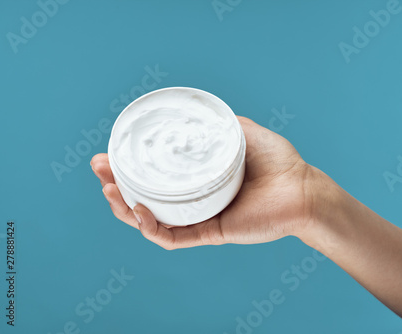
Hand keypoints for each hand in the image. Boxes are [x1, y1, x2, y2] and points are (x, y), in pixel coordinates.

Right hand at [91, 116, 317, 249]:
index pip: (156, 174)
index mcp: (199, 178)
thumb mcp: (243, 132)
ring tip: (109, 189)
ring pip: (151, 219)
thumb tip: (197, 113)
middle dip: (116, 183)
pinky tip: (138, 210)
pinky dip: (150, 227)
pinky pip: (172, 237)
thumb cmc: (279, 163)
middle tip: (98, 167)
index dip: (129, 165)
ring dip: (124, 207)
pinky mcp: (208, 233)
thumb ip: (220, 124)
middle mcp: (195, 199)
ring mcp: (199, 218)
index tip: (109, 151)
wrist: (302, 190)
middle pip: (145, 197)